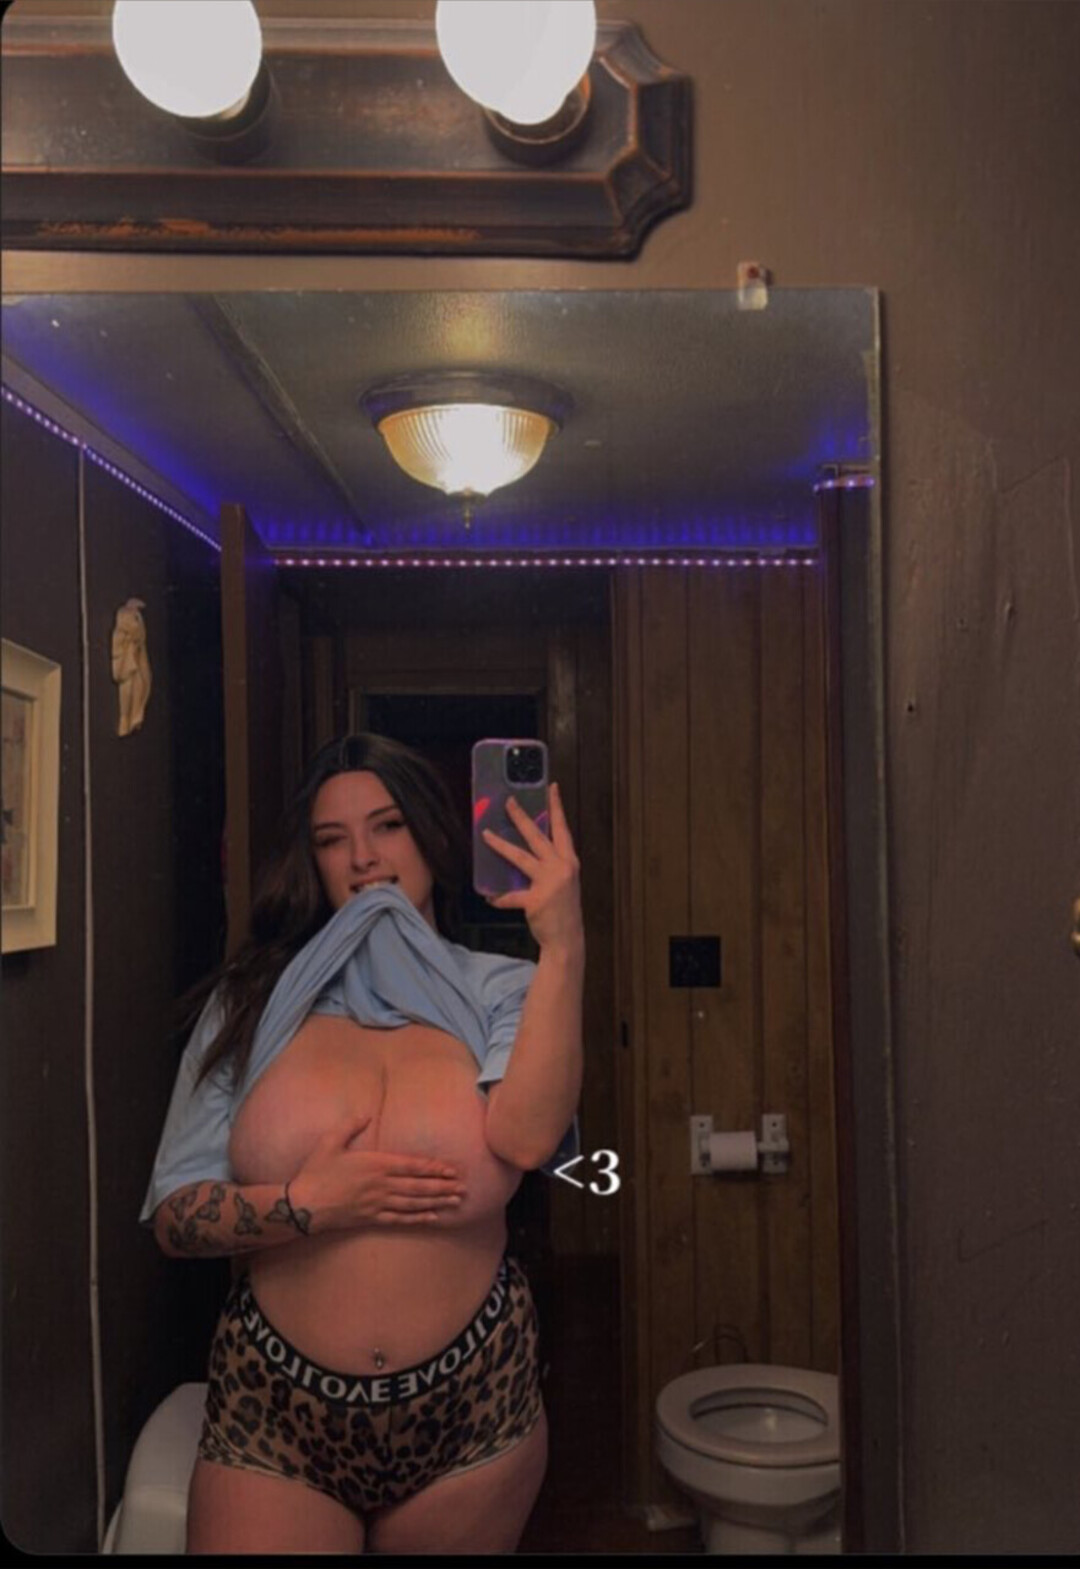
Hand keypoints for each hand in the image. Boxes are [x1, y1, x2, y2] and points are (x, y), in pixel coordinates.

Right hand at [290, 1115, 466, 1231]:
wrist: (303, 1205)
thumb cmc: (316, 1171)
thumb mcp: (330, 1141)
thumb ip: (350, 1125)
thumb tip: (366, 1112)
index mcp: (375, 1164)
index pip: (412, 1165)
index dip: (433, 1167)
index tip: (452, 1169)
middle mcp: (381, 1185)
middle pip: (419, 1186)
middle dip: (443, 1186)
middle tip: (464, 1188)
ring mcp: (378, 1204)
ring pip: (414, 1203)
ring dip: (437, 1202)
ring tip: (455, 1202)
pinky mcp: (371, 1219)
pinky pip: (400, 1219)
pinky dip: (419, 1218)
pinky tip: (433, 1217)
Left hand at [481, 781, 583, 953]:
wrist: (567, 938)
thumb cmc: (563, 910)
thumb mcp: (563, 883)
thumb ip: (550, 866)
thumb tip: (528, 852)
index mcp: (569, 861)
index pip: (562, 829)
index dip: (557, 807)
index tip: (552, 787)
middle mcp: (561, 867)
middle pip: (538, 836)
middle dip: (522, 817)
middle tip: (509, 801)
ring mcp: (549, 883)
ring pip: (520, 857)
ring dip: (501, 845)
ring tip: (486, 834)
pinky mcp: (535, 899)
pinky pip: (510, 896)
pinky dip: (499, 898)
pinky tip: (489, 898)